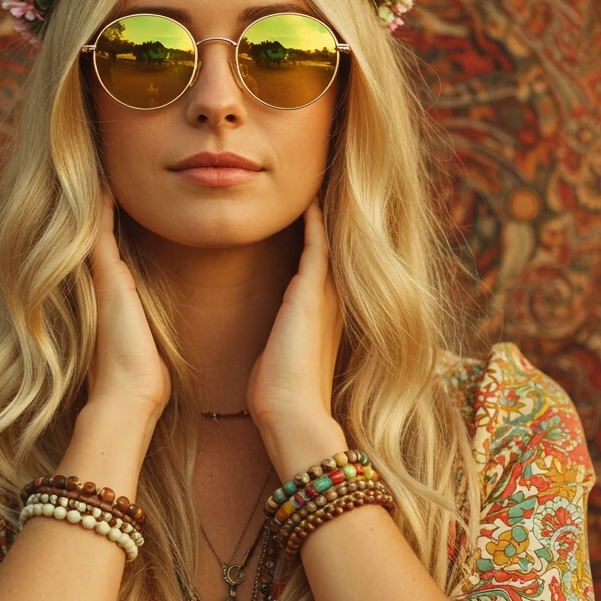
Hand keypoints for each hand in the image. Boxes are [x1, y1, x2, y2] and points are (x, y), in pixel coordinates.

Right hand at [87, 187, 171, 416]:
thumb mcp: (148, 339)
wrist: (129, 392)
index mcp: (116, 292)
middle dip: (100, 199)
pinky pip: (99, 231)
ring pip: (96, 225)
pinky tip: (104, 181)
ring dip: (98, 197)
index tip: (119, 189)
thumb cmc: (144, 373)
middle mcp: (104, 281)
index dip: (113, 217)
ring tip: (102, 164)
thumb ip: (147, 325)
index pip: (114, 245)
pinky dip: (100, 206)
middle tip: (103, 166)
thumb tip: (158, 331)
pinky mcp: (105, 277)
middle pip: (99, 229)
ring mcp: (101, 277)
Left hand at [245, 195, 343, 433]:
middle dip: (326, 222)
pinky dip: (314, 223)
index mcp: (322, 317)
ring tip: (316, 188)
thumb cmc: (279, 395)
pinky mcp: (310, 295)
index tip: (310, 218)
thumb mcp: (279, 360)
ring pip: (327, 244)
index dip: (317, 243)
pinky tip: (309, 202)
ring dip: (322, 217)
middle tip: (320, 189)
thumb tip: (269, 349)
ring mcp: (324, 297)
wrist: (290, 413)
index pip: (321, 270)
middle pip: (331, 251)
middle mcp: (329, 303)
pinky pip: (317, 247)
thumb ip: (278, 344)